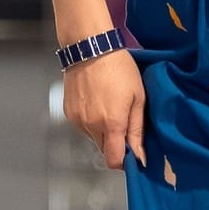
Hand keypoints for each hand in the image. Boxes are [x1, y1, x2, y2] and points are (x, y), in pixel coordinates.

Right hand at [64, 49, 145, 169]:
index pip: (114, 160)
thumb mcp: (138, 97)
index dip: (124, 161)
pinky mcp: (69, 113)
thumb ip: (137, 130)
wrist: (91, 48)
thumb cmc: (119, 68)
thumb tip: (139, 156)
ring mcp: (78, 120)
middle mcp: (91, 125)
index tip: (132, 153)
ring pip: (93, 139)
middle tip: (123, 123)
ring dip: (102, 132)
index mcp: (112, 123)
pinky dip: (91, 122)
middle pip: (104, 151)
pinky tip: (96, 102)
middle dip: (115, 144)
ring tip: (109, 107)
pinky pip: (83, 127)